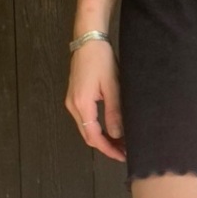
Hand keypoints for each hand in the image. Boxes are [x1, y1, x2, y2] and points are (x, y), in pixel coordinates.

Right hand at [64, 39, 126, 161]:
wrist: (88, 41)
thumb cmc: (101, 60)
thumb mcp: (112, 86)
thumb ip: (114, 112)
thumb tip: (117, 134)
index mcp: (82, 105)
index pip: (94, 137)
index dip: (108, 149)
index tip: (122, 156)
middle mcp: (73, 106)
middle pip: (88, 135)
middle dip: (106, 146)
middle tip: (124, 151)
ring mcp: (72, 101)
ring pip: (86, 128)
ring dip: (102, 137)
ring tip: (120, 141)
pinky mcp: (75, 96)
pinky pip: (85, 118)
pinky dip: (97, 127)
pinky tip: (110, 127)